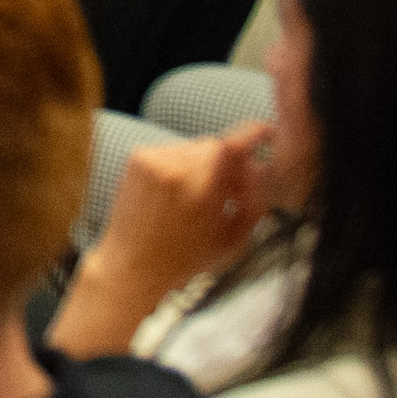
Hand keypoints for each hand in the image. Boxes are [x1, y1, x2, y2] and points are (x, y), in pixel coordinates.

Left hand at [93, 124, 274, 300]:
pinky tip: (174, 195)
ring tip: (196, 198)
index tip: (265, 133)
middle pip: (215, 146)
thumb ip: (253, 203)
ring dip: (202, 165)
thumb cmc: (182, 260)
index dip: (254, 134)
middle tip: (228, 191)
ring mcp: (152, 160)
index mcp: (202, 189)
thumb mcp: (231, 240)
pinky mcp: (136, 158)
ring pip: (193, 147)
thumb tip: (260, 171)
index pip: (232, 145)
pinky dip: (179, 166)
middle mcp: (175, 169)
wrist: (131, 265)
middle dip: (226, 164)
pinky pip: (171, 151)